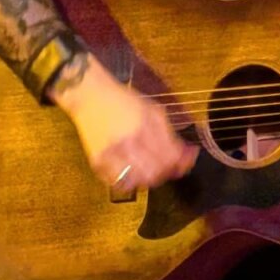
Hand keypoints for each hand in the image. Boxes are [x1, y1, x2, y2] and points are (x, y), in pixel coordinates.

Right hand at [50, 54, 197, 187]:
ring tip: (151, 169)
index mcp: (144, 127)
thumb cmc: (124, 101)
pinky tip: (134, 172)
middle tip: (168, 167)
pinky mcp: (97, 162)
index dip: (181, 163)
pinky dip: (130, 182)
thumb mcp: (153, 111)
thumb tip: (189, 154)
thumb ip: (171, 135)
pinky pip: (119, 183)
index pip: (169, 158)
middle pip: (155, 173)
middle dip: (167, 172)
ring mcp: (110, 154)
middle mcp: (127, 142)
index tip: (185, 161)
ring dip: (149, 179)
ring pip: (138, 182)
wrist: (90, 96)